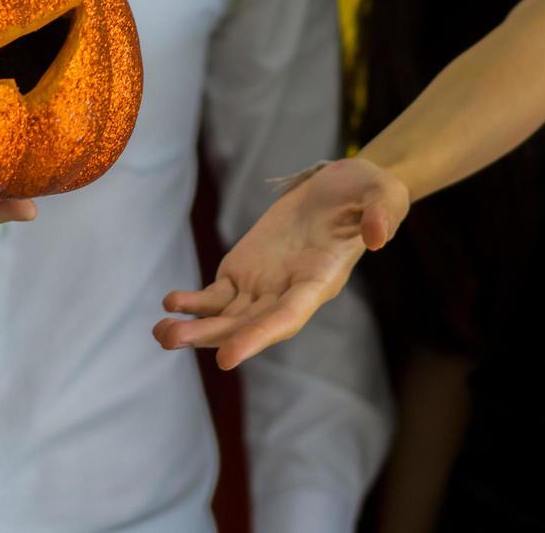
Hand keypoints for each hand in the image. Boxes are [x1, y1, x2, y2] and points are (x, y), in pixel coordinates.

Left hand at [153, 157, 409, 368]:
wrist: (345, 189)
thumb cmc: (368, 193)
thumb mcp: (383, 194)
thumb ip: (382, 213)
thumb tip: (378, 235)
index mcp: (320, 282)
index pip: (287, 317)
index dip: (258, 337)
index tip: (227, 357)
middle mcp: (289, 293)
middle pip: (247, 324)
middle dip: (210, 336)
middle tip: (170, 339)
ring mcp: (265, 285)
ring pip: (226, 316)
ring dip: (195, 327)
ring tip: (160, 331)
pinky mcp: (246, 271)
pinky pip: (216, 296)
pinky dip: (194, 303)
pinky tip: (170, 303)